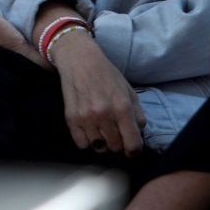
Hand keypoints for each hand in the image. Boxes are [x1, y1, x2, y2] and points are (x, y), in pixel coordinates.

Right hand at [51, 34, 146, 154]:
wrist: (79, 59)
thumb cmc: (107, 74)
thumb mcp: (128, 91)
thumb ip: (137, 114)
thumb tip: (138, 135)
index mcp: (122, 106)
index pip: (133, 143)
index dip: (135, 150)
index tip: (132, 150)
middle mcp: (104, 114)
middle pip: (115, 147)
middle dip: (118, 143)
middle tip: (115, 133)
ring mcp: (86, 117)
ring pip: (99, 148)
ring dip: (102, 143)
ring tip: (101, 130)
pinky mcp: (71, 118)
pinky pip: (82, 144)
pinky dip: (87, 141)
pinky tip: (89, 130)